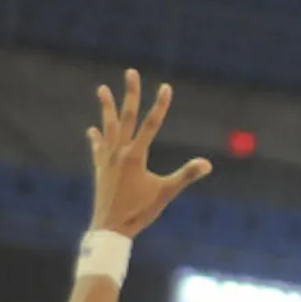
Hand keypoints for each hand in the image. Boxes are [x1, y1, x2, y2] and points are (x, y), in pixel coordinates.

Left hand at [89, 70, 211, 235]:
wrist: (109, 229)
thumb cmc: (139, 212)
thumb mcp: (165, 193)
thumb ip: (186, 175)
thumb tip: (207, 164)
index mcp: (135, 156)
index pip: (151, 124)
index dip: (160, 105)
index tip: (166, 87)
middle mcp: (119, 152)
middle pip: (125, 117)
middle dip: (130, 93)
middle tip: (130, 72)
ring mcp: (107, 160)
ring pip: (108, 127)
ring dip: (107, 108)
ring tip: (102, 88)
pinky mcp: (101, 169)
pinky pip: (98, 148)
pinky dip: (97, 138)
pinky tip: (93, 129)